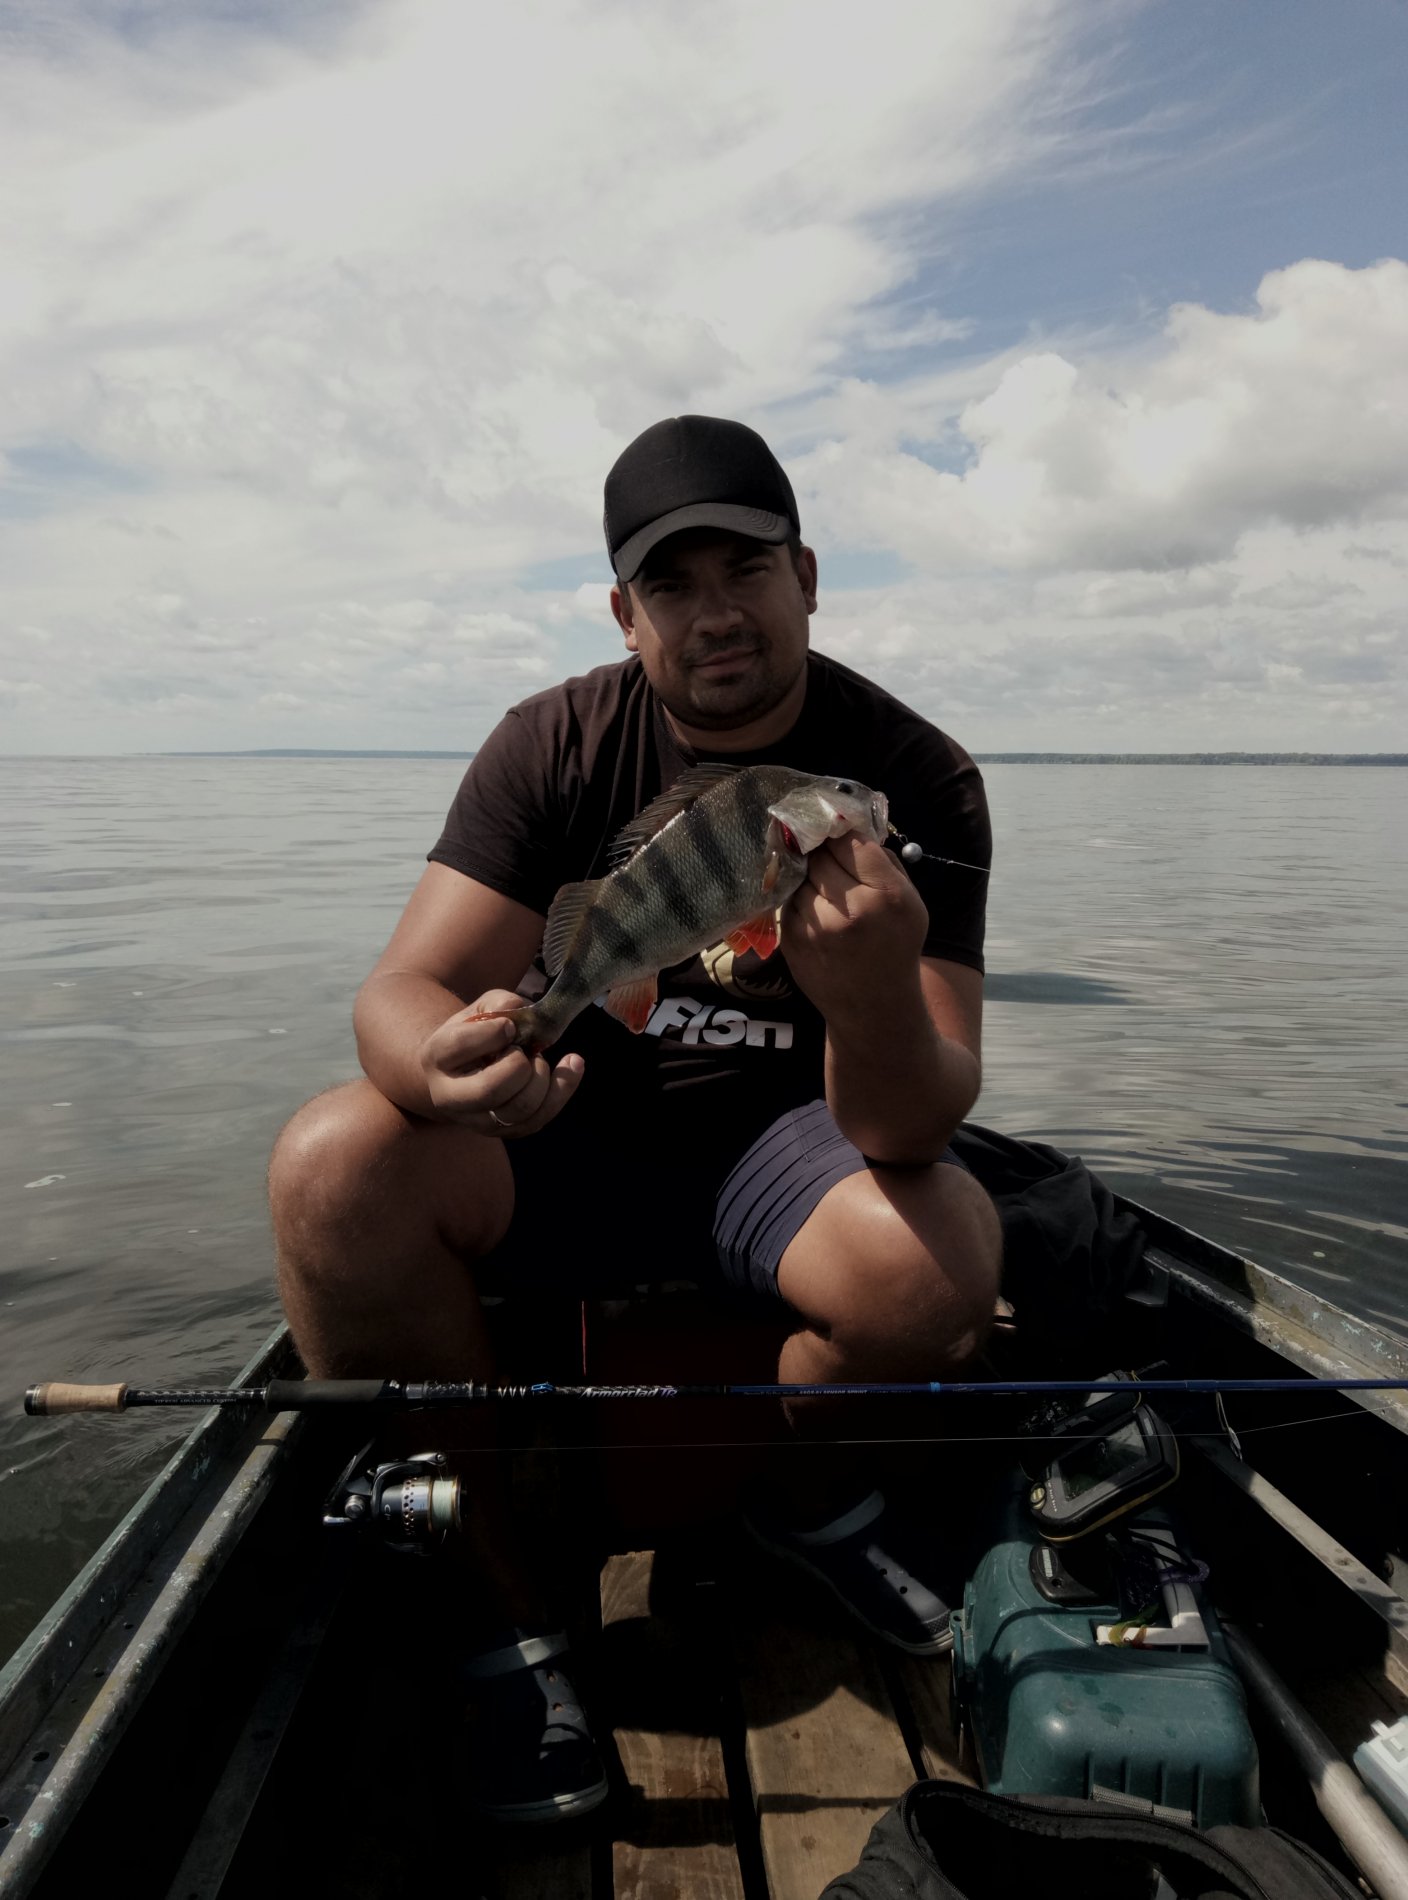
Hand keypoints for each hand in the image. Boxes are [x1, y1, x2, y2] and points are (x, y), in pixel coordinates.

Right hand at [418, 990, 583, 1136]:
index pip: (459, 1045)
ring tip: (537, 1059)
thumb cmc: (473, 1034)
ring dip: (541, 1078)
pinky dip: (562, 1089)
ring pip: (518, 1109)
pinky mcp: (503, 1132)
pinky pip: (539, 1119)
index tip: (509, 1026)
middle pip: (490, 1089)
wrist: (460, 1072)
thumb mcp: (478, 1010)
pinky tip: (571, 1065)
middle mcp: (449, 1095)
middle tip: (523, 1051)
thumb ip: (499, 1003)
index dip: (492, 1032)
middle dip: (519, 1065)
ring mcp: (476, 1120)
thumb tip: (519, 1010)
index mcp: (436, 1056)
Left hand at [782, 836, 927, 1026]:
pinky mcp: (791, 940)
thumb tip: (848, 826)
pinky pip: (787, 900)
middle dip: (820, 851)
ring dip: (806, 875)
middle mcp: (848, 910)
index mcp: (884, 895)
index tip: (837, 830)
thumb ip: (883, 861)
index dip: (841, 832)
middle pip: (818, 855)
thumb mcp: (910, 902)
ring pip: (798, 876)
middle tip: (824, 853)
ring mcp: (814, 927)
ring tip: (823, 888)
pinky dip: (798, 898)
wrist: (873, 1007)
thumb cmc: (896, 947)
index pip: (850, 841)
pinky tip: (815, 909)